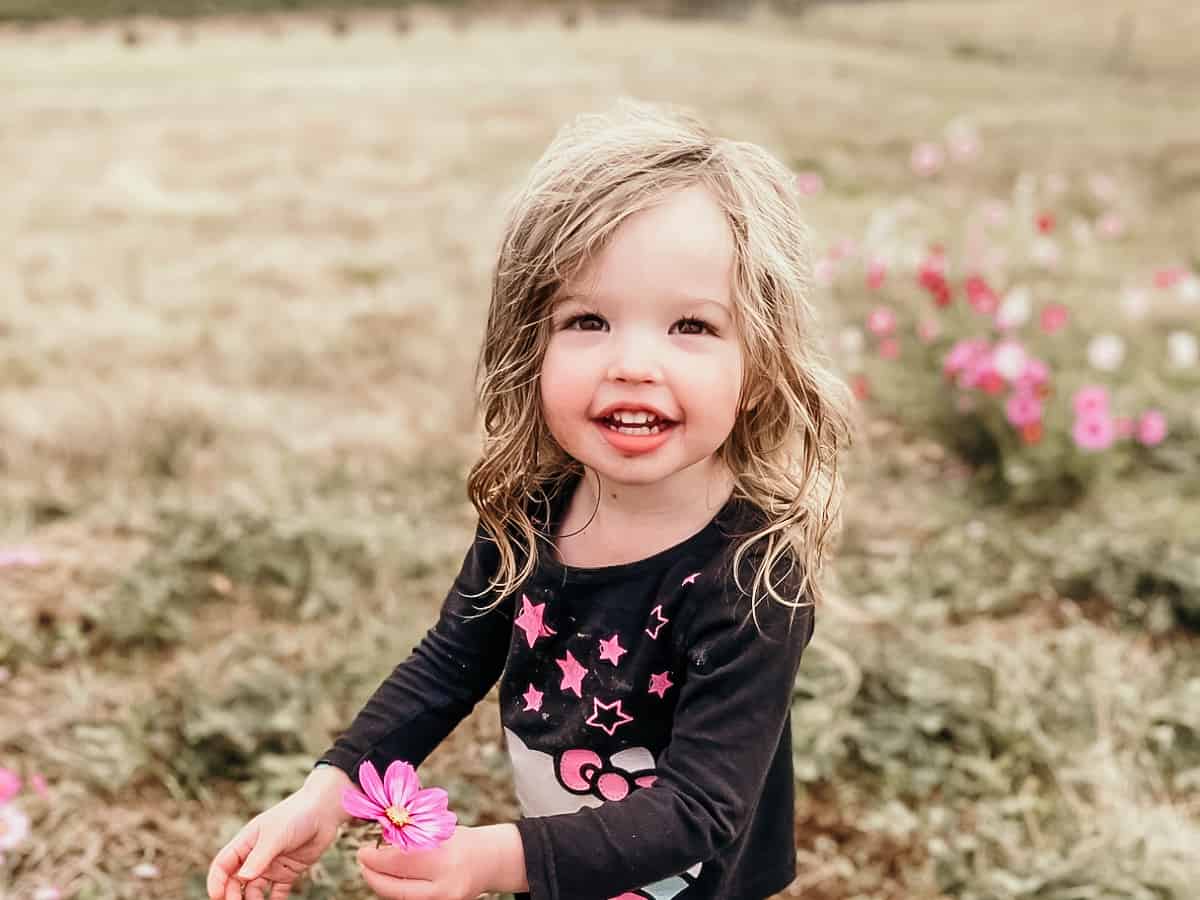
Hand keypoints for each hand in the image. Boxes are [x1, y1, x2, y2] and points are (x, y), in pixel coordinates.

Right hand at [207, 766, 351, 899]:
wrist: (325, 811)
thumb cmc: (297, 815)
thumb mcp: (276, 835)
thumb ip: (259, 857)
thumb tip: (242, 878)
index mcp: (246, 843)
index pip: (223, 865)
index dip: (217, 881)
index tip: (217, 897)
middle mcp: (255, 856)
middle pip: (235, 881)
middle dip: (232, 896)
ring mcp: (271, 866)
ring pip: (253, 891)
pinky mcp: (287, 873)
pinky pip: (276, 894)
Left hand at [357, 825, 525, 899]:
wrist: (489, 862)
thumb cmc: (462, 841)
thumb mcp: (439, 832)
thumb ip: (413, 838)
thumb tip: (379, 842)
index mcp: (444, 859)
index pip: (398, 863)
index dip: (375, 859)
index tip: (363, 851)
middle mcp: (443, 886)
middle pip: (394, 889)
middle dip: (372, 876)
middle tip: (363, 862)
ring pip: (399, 898)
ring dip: (382, 884)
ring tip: (375, 869)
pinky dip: (396, 890)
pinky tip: (392, 878)